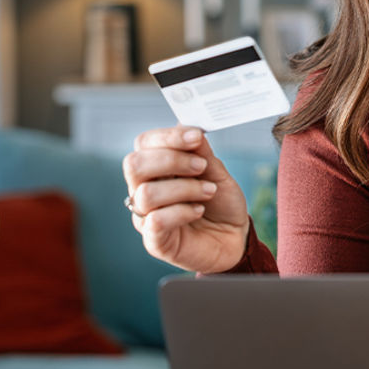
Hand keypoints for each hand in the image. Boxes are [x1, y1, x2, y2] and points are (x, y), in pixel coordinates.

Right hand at [122, 126, 249, 273]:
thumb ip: (200, 151)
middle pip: (133, 165)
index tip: (196, 137)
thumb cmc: (221, 203)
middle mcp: (143, 190)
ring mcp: (146, 217)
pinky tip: (199, 210)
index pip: (144, 143)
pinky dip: (182, 211)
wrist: (235, 237)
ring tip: (209, 191)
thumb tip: (186, 126)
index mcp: (155, 168)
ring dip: (184, 188)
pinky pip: (156, 220)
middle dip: (171, 160)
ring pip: (146, 193)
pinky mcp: (155, 241)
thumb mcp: (216, 171)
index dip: (168, 137)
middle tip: (201, 166)